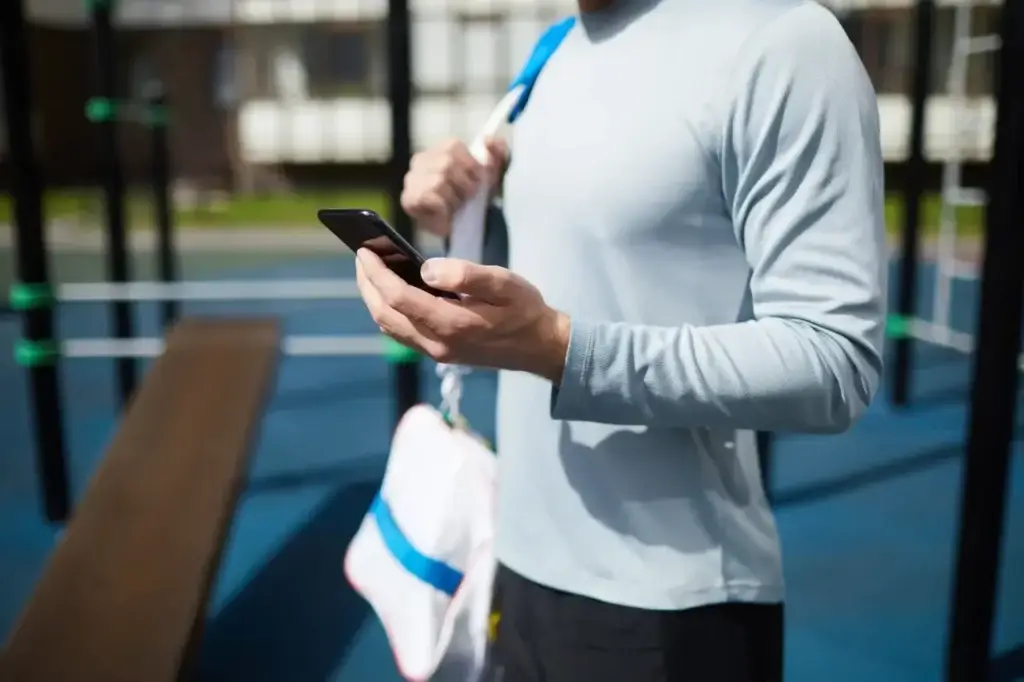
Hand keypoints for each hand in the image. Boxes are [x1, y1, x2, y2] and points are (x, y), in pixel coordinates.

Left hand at [355, 249, 569, 381]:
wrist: (540, 347)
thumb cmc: (525, 310)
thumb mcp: (505, 284)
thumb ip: (466, 275)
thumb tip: (426, 269)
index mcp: (453, 325)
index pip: (398, 298)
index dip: (377, 273)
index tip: (365, 250)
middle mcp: (438, 344)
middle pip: (385, 314)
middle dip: (368, 284)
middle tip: (362, 256)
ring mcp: (437, 352)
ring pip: (389, 326)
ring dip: (374, 299)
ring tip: (371, 271)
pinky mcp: (439, 353)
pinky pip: (401, 333)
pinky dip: (388, 311)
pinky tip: (391, 291)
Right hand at [401, 137, 508, 237]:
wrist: (469, 226)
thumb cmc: (479, 194)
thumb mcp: (494, 172)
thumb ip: (499, 151)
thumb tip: (488, 139)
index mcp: (442, 149)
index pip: (453, 146)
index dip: (471, 165)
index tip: (479, 179)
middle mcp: (422, 160)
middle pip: (446, 164)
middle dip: (464, 184)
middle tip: (468, 196)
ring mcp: (412, 179)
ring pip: (438, 182)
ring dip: (454, 198)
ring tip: (456, 205)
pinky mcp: (409, 199)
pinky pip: (429, 198)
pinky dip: (444, 208)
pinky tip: (446, 213)